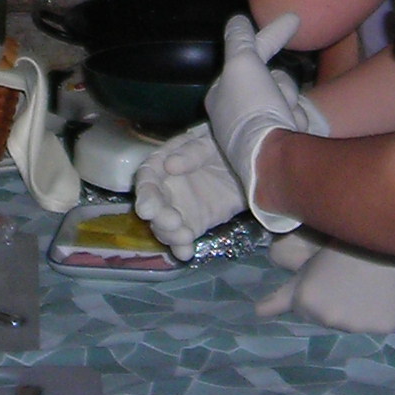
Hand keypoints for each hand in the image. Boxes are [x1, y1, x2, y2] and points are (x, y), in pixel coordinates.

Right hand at [131, 124, 244, 256]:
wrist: (248, 163)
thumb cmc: (222, 145)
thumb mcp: (209, 142)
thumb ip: (191, 152)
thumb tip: (169, 165)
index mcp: (163, 163)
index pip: (147, 178)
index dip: (145, 194)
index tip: (148, 209)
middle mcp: (166, 188)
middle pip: (153, 206)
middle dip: (158, 217)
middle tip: (173, 223)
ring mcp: (180, 208)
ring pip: (164, 226)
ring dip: (170, 234)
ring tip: (185, 237)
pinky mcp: (194, 223)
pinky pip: (183, 238)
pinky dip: (181, 248)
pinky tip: (186, 253)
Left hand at [206, 13, 325, 229]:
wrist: (274, 156)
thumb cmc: (253, 107)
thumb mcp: (242, 64)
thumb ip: (239, 39)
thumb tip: (238, 19)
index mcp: (222, 94)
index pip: (248, 53)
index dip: (272, 34)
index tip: (295, 19)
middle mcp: (235, 114)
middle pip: (272, 80)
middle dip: (282, 87)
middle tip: (280, 100)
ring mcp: (257, 130)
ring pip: (286, 97)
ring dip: (289, 103)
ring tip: (284, 118)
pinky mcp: (278, 144)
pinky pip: (294, 118)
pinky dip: (295, 121)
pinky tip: (291, 130)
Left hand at [255, 239, 394, 332]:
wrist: (391, 227)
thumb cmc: (346, 226)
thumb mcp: (310, 239)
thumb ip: (288, 258)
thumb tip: (265, 288)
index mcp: (305, 298)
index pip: (287, 303)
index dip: (277, 301)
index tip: (261, 309)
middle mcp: (328, 318)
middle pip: (323, 312)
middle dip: (327, 297)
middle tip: (342, 272)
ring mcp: (359, 325)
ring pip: (351, 317)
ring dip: (354, 305)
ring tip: (366, 276)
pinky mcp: (386, 326)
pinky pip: (378, 318)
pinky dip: (380, 308)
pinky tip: (385, 286)